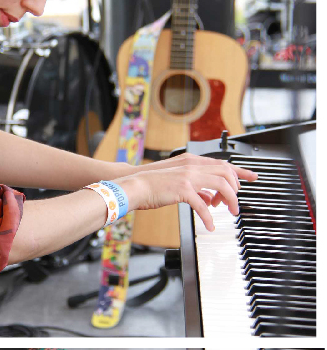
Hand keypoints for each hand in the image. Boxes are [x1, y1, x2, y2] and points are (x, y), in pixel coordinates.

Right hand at [116, 154, 257, 232]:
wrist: (134, 185)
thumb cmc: (153, 185)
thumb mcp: (179, 182)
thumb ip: (198, 187)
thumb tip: (211, 198)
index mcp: (191, 161)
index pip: (223, 163)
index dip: (241, 171)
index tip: (253, 177)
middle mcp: (192, 165)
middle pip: (227, 173)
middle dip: (236, 190)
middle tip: (233, 204)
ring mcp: (188, 176)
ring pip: (222, 185)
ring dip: (229, 201)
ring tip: (228, 213)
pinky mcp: (182, 189)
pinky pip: (204, 205)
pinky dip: (209, 218)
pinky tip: (209, 225)